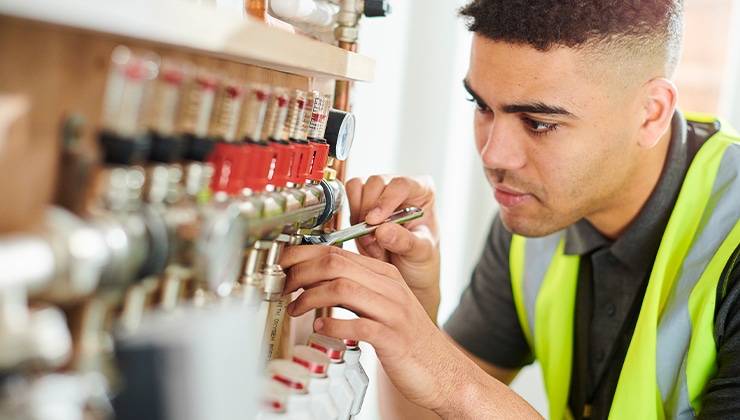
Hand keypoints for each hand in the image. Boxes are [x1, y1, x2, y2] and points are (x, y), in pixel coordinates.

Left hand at [281, 245, 457, 411]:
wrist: (444, 371)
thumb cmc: (409, 340)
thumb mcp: (384, 304)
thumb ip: (357, 289)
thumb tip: (319, 279)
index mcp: (385, 275)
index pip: (338, 252)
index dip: (305, 255)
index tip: (284, 262)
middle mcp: (390, 288)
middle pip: (336, 265)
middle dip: (302, 272)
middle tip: (285, 286)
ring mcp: (393, 312)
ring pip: (343, 289)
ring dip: (311, 297)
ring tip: (296, 309)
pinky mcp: (393, 339)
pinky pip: (359, 325)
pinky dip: (335, 325)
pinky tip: (321, 328)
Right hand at [345, 175, 440, 319]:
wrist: (409, 272)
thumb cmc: (421, 258)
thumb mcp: (421, 253)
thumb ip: (406, 242)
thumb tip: (384, 230)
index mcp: (422, 190)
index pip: (401, 184)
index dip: (385, 201)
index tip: (374, 222)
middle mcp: (399, 187)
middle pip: (376, 183)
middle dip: (369, 213)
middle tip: (374, 240)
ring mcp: (379, 193)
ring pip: (358, 188)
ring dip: (359, 218)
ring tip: (372, 243)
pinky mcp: (362, 202)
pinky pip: (348, 200)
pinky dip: (352, 221)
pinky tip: (365, 239)